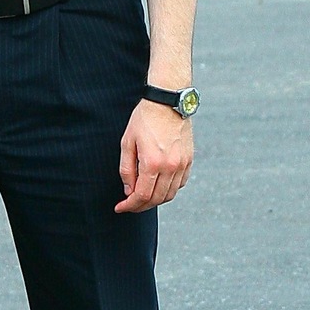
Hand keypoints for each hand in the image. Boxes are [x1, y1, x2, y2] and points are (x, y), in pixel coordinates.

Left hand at [115, 98, 192, 212]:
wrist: (167, 102)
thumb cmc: (144, 119)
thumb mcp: (127, 143)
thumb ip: (127, 170)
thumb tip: (129, 191)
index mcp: (153, 163)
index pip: (142, 195)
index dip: (130, 205)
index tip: (120, 207)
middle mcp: (170, 167)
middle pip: (156, 199)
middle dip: (141, 206)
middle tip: (130, 205)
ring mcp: (182, 164)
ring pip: (170, 194)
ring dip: (155, 200)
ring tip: (143, 197)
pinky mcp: (189, 160)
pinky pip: (180, 184)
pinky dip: (169, 190)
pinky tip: (158, 186)